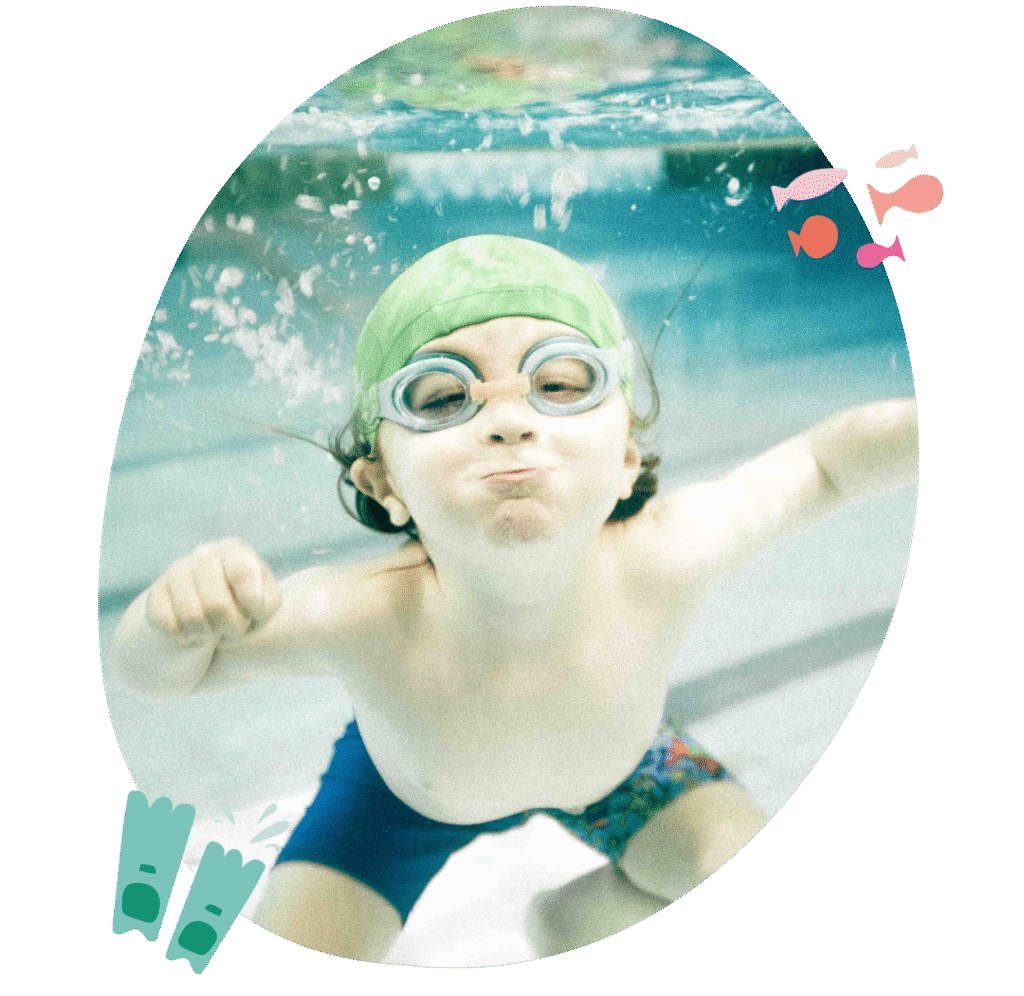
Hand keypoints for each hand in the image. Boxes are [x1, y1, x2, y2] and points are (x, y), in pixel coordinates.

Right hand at [145, 539, 281, 644]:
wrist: (209, 619)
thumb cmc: (245, 610)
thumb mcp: (265, 607)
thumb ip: (264, 602)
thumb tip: (248, 599)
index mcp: (236, 550)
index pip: (241, 573)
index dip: (249, 603)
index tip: (252, 613)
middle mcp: (204, 553)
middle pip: (217, 604)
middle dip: (229, 626)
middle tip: (231, 627)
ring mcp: (177, 570)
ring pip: (191, 616)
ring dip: (207, 634)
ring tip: (212, 630)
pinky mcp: (155, 592)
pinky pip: (167, 624)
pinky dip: (184, 636)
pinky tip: (190, 631)